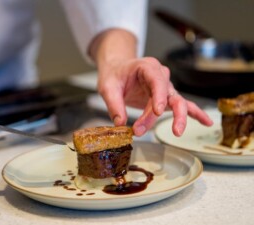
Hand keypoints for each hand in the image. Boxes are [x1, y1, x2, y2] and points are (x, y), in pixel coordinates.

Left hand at [92, 29, 212, 135]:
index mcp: (147, 67)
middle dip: (166, 114)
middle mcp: (161, 76)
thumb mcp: (107, 86)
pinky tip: (206, 122)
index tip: (157, 111)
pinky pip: (184, 105)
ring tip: (177, 132)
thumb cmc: (114, 75)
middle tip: (155, 130)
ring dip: (177, 118)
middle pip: (170, 95)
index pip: (157, 80)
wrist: (117, 69)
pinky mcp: (167, 98)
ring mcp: (166, 87)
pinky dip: (195, 113)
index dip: (159, 96)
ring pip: (177, 103)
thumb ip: (113, 104)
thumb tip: (120, 123)